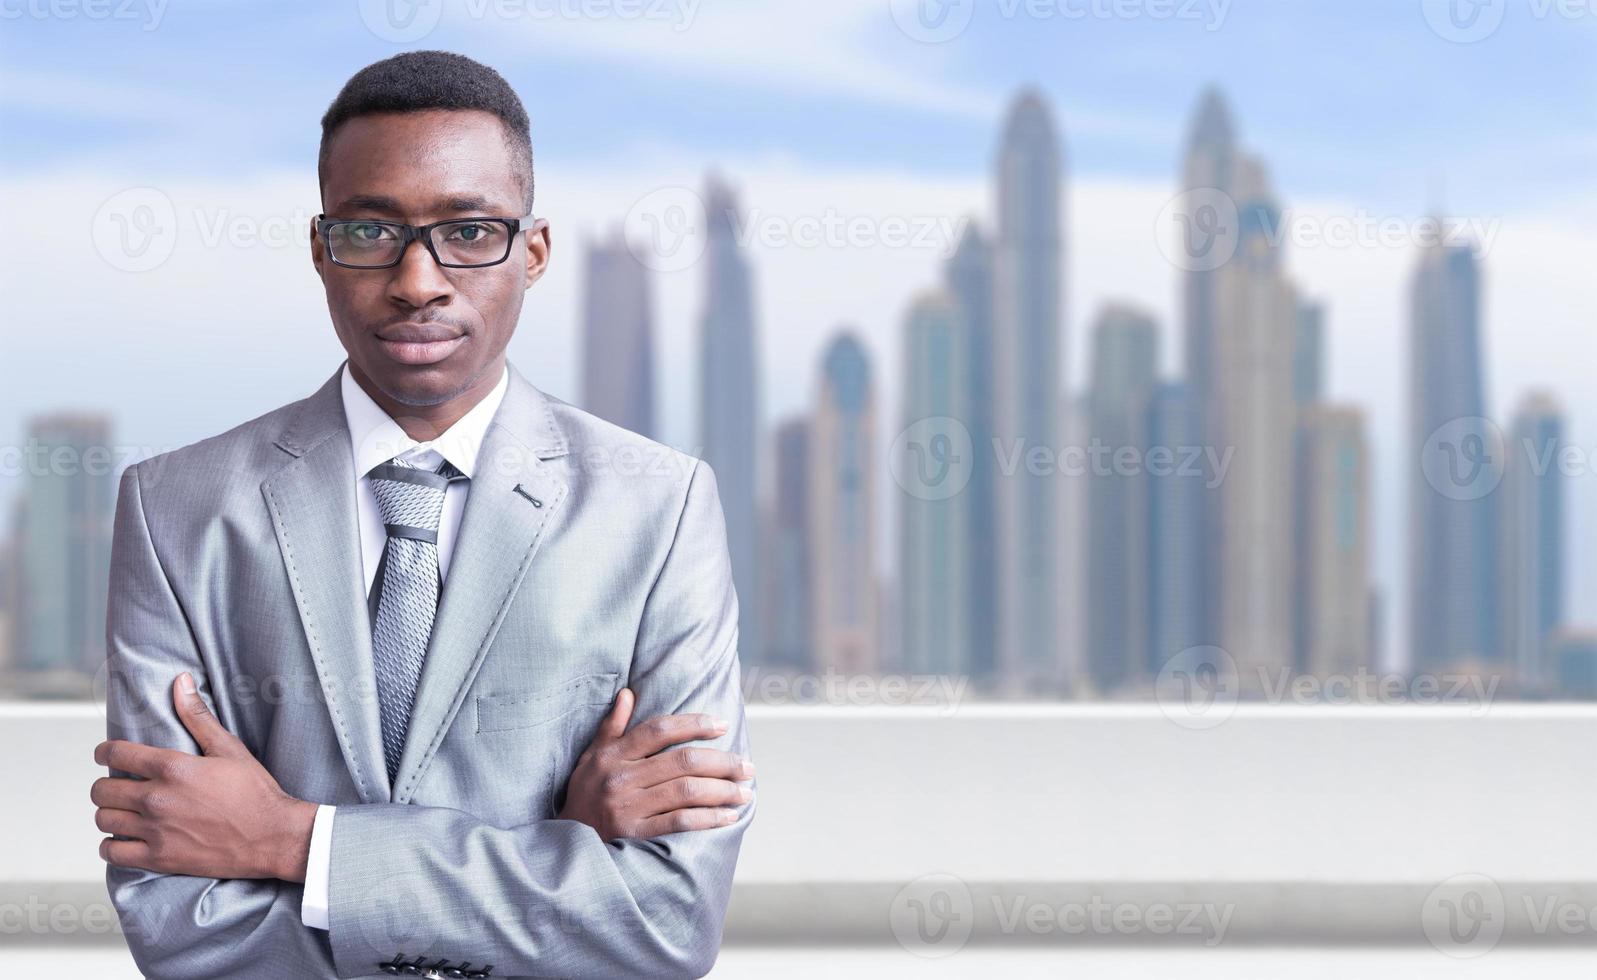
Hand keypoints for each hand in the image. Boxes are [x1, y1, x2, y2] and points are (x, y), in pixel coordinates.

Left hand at [91, 672, 316, 882]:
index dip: (104, 752)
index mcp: (172, 768)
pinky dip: (112, 845)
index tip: (105, 755)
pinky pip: (112, 852)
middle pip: (101, 790)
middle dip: (106, 785)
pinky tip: (126, 838)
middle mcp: (157, 798)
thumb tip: (180, 682)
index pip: (116, 754)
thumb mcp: (229, 748)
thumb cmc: (254, 791)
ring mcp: (156, 831)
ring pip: (104, 820)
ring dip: (109, 814)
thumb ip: (198, 716)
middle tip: (119, 786)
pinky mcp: (159, 858)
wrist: (272, 836)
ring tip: (124, 812)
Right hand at [558, 688, 753, 840]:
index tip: (722, 726)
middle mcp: (621, 777)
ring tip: (745, 790)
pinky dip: (708, 818)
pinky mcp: (634, 833)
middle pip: (682, 761)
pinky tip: (729, 816)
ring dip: (722, 789)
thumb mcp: (590, 757)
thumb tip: (628, 694)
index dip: (694, 724)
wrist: (562, 843)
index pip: (660, 729)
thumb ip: (611, 727)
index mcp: (613, 754)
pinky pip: (679, 822)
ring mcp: (628, 806)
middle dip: (722, 761)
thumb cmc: (583, 795)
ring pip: (686, 790)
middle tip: (747, 765)